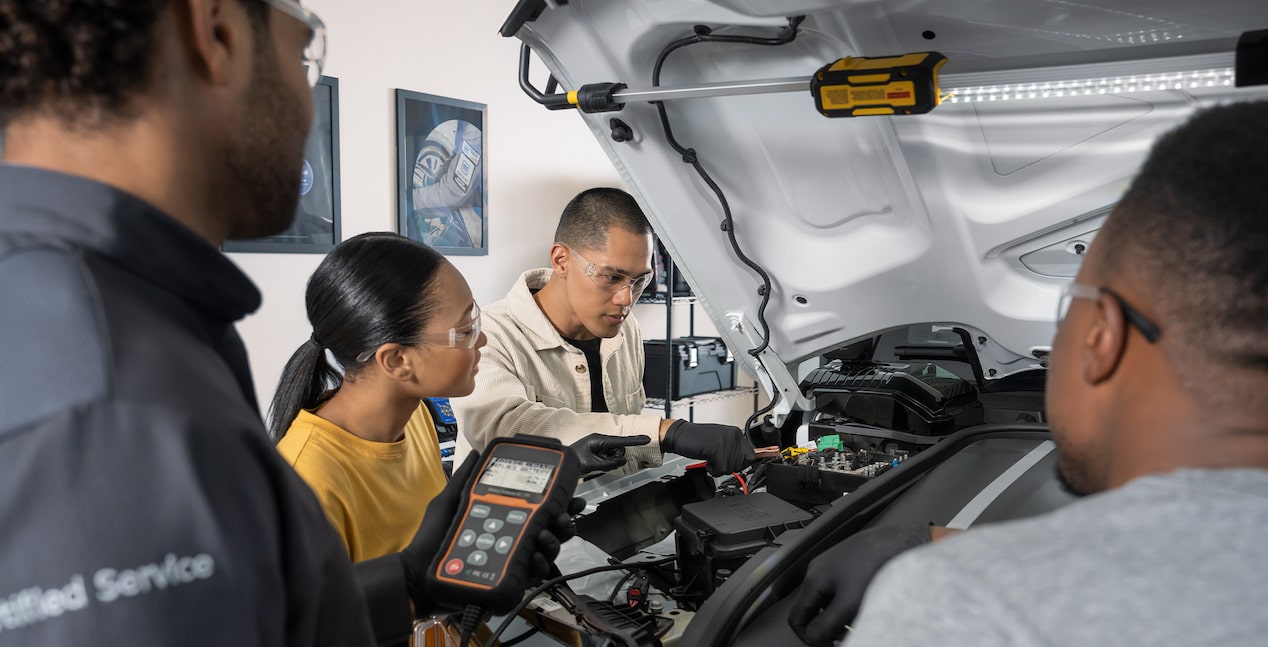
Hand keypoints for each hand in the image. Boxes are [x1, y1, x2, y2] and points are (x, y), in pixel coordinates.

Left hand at [398, 453, 585, 615]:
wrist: (417, 572)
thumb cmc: (432, 537)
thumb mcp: (450, 501)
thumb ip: (466, 478)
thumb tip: (477, 451)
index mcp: (503, 516)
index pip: (537, 506)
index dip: (556, 500)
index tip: (570, 494)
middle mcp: (511, 536)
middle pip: (549, 528)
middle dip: (564, 521)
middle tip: (564, 516)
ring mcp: (511, 559)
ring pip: (546, 550)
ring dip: (554, 541)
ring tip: (545, 536)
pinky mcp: (507, 579)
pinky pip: (532, 574)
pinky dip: (539, 565)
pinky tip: (535, 556)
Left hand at [571, 433, 650, 471]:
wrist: (565, 462)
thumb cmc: (575, 461)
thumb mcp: (595, 464)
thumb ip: (611, 462)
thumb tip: (622, 460)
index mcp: (599, 439)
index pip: (621, 440)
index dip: (635, 440)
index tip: (647, 439)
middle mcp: (600, 439)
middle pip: (619, 449)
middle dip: (615, 457)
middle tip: (602, 463)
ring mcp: (599, 444)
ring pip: (614, 454)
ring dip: (609, 460)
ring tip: (596, 463)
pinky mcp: (598, 449)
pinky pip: (609, 456)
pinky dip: (606, 461)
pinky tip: (596, 463)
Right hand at [660, 420, 754, 475]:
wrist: (680, 434)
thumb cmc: (698, 438)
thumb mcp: (720, 440)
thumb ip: (733, 449)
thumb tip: (745, 462)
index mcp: (736, 433)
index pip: (751, 456)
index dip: (740, 464)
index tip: (730, 463)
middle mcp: (733, 436)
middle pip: (741, 465)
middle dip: (728, 467)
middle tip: (716, 459)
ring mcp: (726, 442)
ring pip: (731, 469)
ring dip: (719, 468)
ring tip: (710, 458)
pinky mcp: (717, 450)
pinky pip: (721, 470)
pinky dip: (712, 469)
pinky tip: (707, 460)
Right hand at [787, 524, 931, 645]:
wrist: (899, 540)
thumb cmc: (875, 568)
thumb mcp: (848, 605)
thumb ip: (825, 624)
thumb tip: (812, 636)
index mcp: (812, 579)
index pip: (796, 618)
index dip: (809, 637)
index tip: (828, 644)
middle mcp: (819, 570)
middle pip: (813, 609)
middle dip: (827, 626)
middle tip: (847, 634)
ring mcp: (834, 564)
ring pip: (828, 600)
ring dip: (840, 615)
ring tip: (860, 620)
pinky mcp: (849, 562)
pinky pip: (842, 589)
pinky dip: (850, 602)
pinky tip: (867, 603)